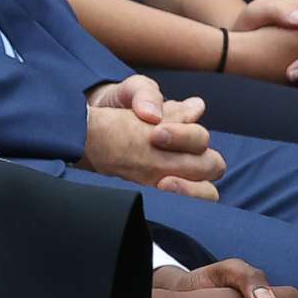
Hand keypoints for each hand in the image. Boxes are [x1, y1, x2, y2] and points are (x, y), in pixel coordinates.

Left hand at [82, 75, 223, 199]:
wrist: (87, 125)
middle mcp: (184, 155)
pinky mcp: (156, 193)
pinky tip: (156, 197)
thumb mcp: (127, 91)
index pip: (202, 140)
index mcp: (184, 128)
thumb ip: (146, 93)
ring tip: (163, 185)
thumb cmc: (116, 105)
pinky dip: (175, 204)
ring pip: (205, 192)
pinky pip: (180, 207)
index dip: (186, 137)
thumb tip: (164, 112)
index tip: (156, 134)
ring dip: (190, 190)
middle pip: (211, 166)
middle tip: (156, 158)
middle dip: (190, 162)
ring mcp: (172, 176)